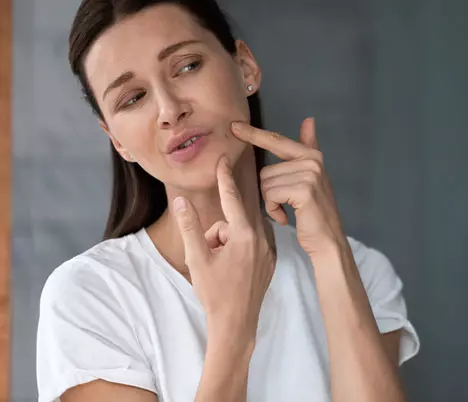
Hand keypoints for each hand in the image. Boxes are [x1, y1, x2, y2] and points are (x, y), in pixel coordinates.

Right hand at [171, 156, 274, 335]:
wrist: (236, 324)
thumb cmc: (215, 293)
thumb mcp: (196, 259)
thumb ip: (190, 226)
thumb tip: (181, 200)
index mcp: (244, 235)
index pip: (232, 199)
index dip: (224, 178)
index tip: (223, 159)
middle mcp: (261, 239)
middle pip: (231, 221)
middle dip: (216, 234)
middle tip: (209, 257)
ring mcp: (268, 250)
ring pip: (240, 234)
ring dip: (226, 244)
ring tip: (220, 268)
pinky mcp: (271, 260)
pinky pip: (251, 244)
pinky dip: (238, 251)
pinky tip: (233, 272)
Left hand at [231, 117, 347, 256]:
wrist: (328, 241)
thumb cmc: (315, 212)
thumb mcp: (312, 177)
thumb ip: (308, 147)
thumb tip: (309, 119)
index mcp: (312, 155)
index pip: (277, 140)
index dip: (254, 134)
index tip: (234, 126)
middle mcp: (312, 161)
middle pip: (266, 170)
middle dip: (270, 192)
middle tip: (286, 205)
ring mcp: (309, 174)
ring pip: (266, 184)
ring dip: (271, 203)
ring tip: (288, 211)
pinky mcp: (304, 190)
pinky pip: (270, 195)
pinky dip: (273, 210)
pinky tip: (286, 217)